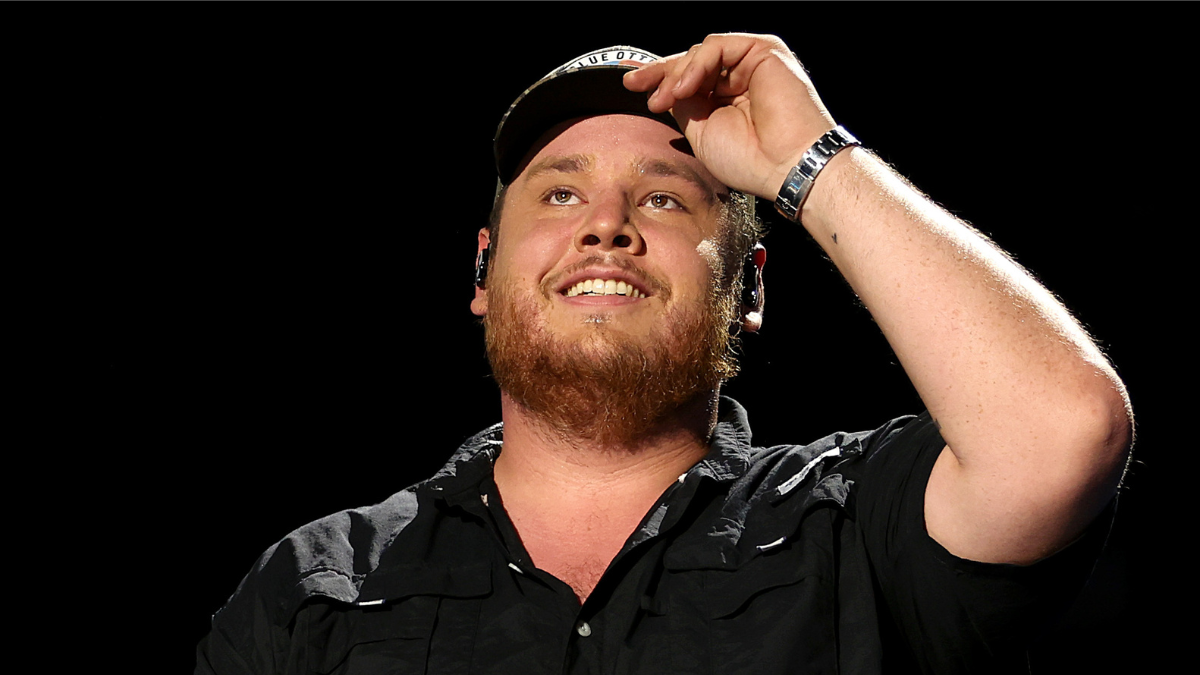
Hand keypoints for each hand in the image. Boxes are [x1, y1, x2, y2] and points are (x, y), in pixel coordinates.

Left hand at [623, 33, 836, 199]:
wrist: (785, 165)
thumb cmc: (751, 160)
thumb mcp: (701, 132)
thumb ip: (685, 105)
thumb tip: (666, 88)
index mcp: (728, 98)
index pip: (690, 79)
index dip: (661, 80)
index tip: (633, 86)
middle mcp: (741, 77)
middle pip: (692, 62)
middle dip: (661, 72)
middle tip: (637, 85)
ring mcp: (752, 63)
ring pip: (702, 53)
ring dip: (677, 74)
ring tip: (665, 98)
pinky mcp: (763, 50)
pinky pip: (718, 46)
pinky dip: (696, 64)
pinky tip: (686, 88)